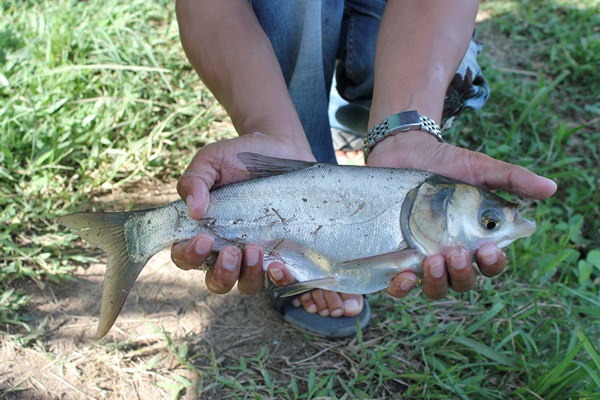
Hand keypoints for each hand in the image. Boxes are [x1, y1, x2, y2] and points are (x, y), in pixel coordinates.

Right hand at [171, 132, 314, 294]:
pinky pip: (280, 279)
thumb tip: (194, 210)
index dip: (189, 255)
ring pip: (246, 284)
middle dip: (221, 273)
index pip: (186, 258)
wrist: (279, 147)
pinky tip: (278, 266)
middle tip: (231, 251)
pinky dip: (279, 279)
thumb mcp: (210, 161)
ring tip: (255, 250)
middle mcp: (228, 249)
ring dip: (248, 275)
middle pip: (216, 281)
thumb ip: (195, 181)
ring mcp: (257, 253)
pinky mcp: (284, 251)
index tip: (203, 238)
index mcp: (204, 231)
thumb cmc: (238, 157)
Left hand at [367, 132, 556, 299]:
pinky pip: (399, 286)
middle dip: (463, 273)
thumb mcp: (479, 168)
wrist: (403, 152)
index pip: (490, 265)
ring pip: (435, 289)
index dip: (493, 264)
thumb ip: (512, 179)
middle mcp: (450, 255)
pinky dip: (403, 288)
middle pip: (463, 282)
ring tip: (433, 260)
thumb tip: (550, 188)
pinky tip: (405, 277)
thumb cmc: (445, 163)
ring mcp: (421, 258)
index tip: (489, 249)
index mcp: (475, 239)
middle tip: (457, 252)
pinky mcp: (395, 257)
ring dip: (437, 282)